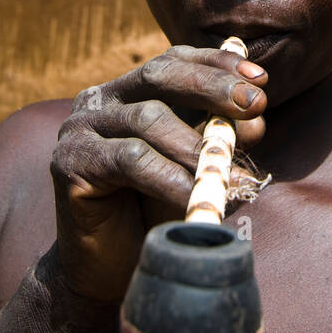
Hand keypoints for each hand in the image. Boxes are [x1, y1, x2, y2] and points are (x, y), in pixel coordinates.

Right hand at [49, 46, 267, 301]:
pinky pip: (130, 160)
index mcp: (128, 92)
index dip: (217, 63)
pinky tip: (196, 197)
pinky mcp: (69, 163)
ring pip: (148, 119)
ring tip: (233, 174)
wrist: (109, 271)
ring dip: (198, 145)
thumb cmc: (154, 212)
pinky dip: (170, 177)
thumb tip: (257, 118)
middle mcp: (99, 100)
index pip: (173, 61)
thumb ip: (218, 139)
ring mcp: (79, 128)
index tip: (262, 78)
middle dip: (212, 87)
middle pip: (159, 75)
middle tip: (255, 104)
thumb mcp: (194, 168)